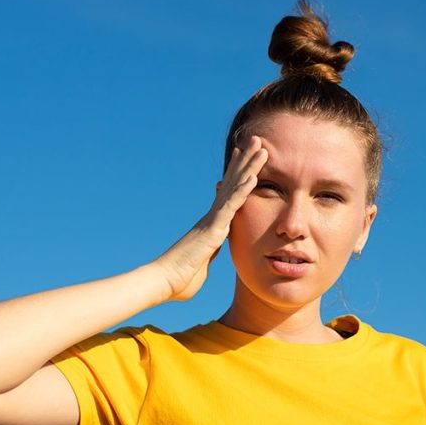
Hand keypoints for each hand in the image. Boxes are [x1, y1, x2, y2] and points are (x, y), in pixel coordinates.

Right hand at [153, 135, 267, 301]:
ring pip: (235, 188)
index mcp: (210, 226)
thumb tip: (203, 262)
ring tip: (262, 148)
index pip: (227, 196)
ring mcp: (212, 220)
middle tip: (257, 142)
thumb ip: (205, 260)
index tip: (244, 159)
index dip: (237, 176)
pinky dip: (243, 189)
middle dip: (246, 162)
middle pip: (232, 183)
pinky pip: (231, 205)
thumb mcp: (199, 267)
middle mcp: (211, 218)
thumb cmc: (178, 281)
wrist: (163, 283)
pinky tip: (254, 175)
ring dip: (250, 167)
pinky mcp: (213, 228)